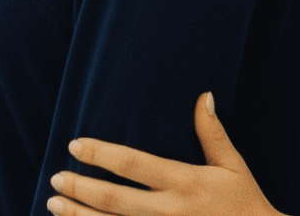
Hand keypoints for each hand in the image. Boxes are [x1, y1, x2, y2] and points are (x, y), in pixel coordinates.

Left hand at [46, 93, 289, 215]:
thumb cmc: (245, 202)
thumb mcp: (233, 166)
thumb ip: (213, 132)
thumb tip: (203, 95)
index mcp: (185, 183)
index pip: (134, 165)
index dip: (101, 155)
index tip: (75, 145)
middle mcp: (170, 211)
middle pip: (114, 200)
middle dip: (80, 189)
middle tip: (54, 178)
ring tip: (53, 205)